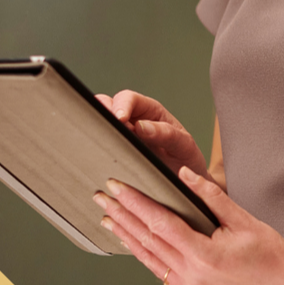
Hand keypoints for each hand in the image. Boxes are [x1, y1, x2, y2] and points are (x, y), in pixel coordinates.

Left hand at [94, 166, 283, 284]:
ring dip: (126, 235)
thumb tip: (184, 173)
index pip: (160, 223)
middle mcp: (191, 276)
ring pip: (148, 258)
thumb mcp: (243, 219)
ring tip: (107, 216)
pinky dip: (143, 253)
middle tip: (101, 196)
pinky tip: (131, 239)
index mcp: (204, 255)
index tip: (118, 186)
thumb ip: (211, 196)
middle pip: (147, 240)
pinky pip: (160, 271)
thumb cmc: (270, 251)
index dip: (136, 203)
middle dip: (122, 215)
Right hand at [99, 90, 215, 187]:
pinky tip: (99, 157)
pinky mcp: (115, 154)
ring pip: (100, 126)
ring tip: (102, 144)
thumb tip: (141, 127)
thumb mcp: (184, 146)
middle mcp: (132, 121)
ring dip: (97, 131)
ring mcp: (122, 137)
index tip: (119, 118)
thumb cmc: (186, 160)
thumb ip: (166, 134)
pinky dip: (96, 148)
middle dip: (102, 114)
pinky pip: (100, 147)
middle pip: (107, 106)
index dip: (121, 105)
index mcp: (151, 112)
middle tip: (105, 131)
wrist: (188, 185)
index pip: (129, 99)